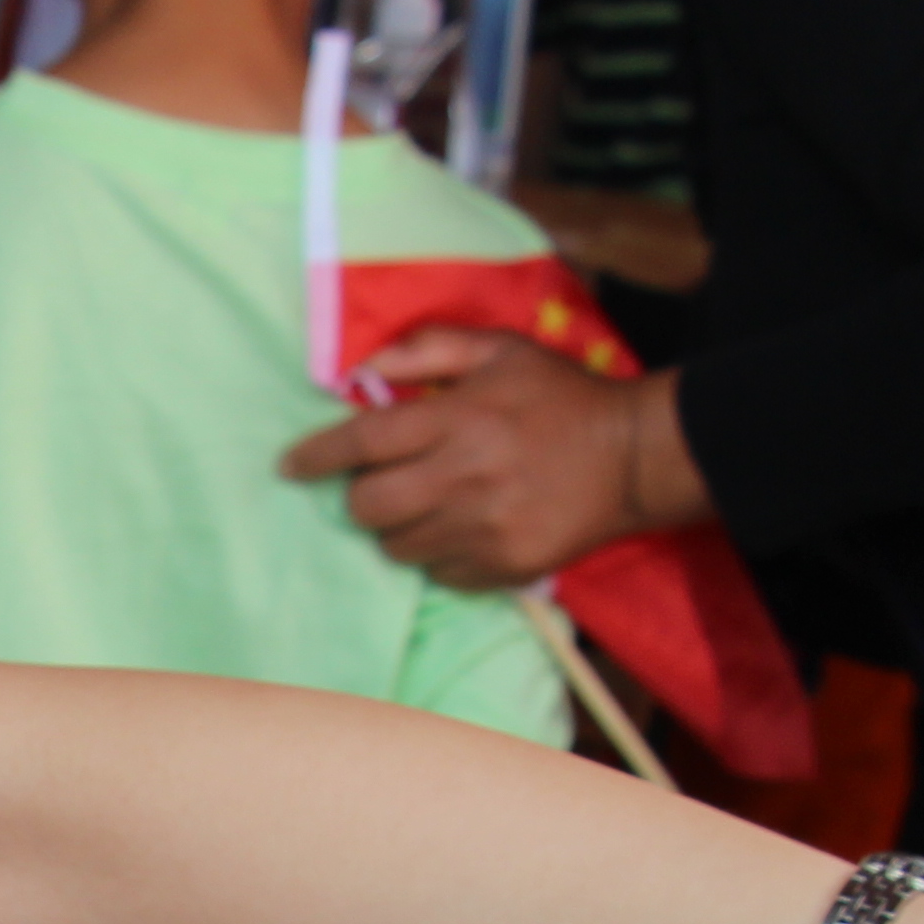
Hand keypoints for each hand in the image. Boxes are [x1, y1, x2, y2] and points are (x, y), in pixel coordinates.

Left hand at [278, 328, 701, 587]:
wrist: (633, 456)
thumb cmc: (559, 397)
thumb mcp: (499, 350)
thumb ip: (428, 349)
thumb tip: (360, 368)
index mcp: (458, 419)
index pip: (361, 443)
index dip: (316, 455)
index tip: (290, 466)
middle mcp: (464, 478)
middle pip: (367, 506)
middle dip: (361, 495)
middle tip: (382, 481)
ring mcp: (483, 530)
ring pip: (397, 547)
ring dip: (399, 527)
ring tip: (429, 503)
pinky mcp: (503, 568)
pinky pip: (438, 574)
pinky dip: (437, 554)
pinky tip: (462, 528)